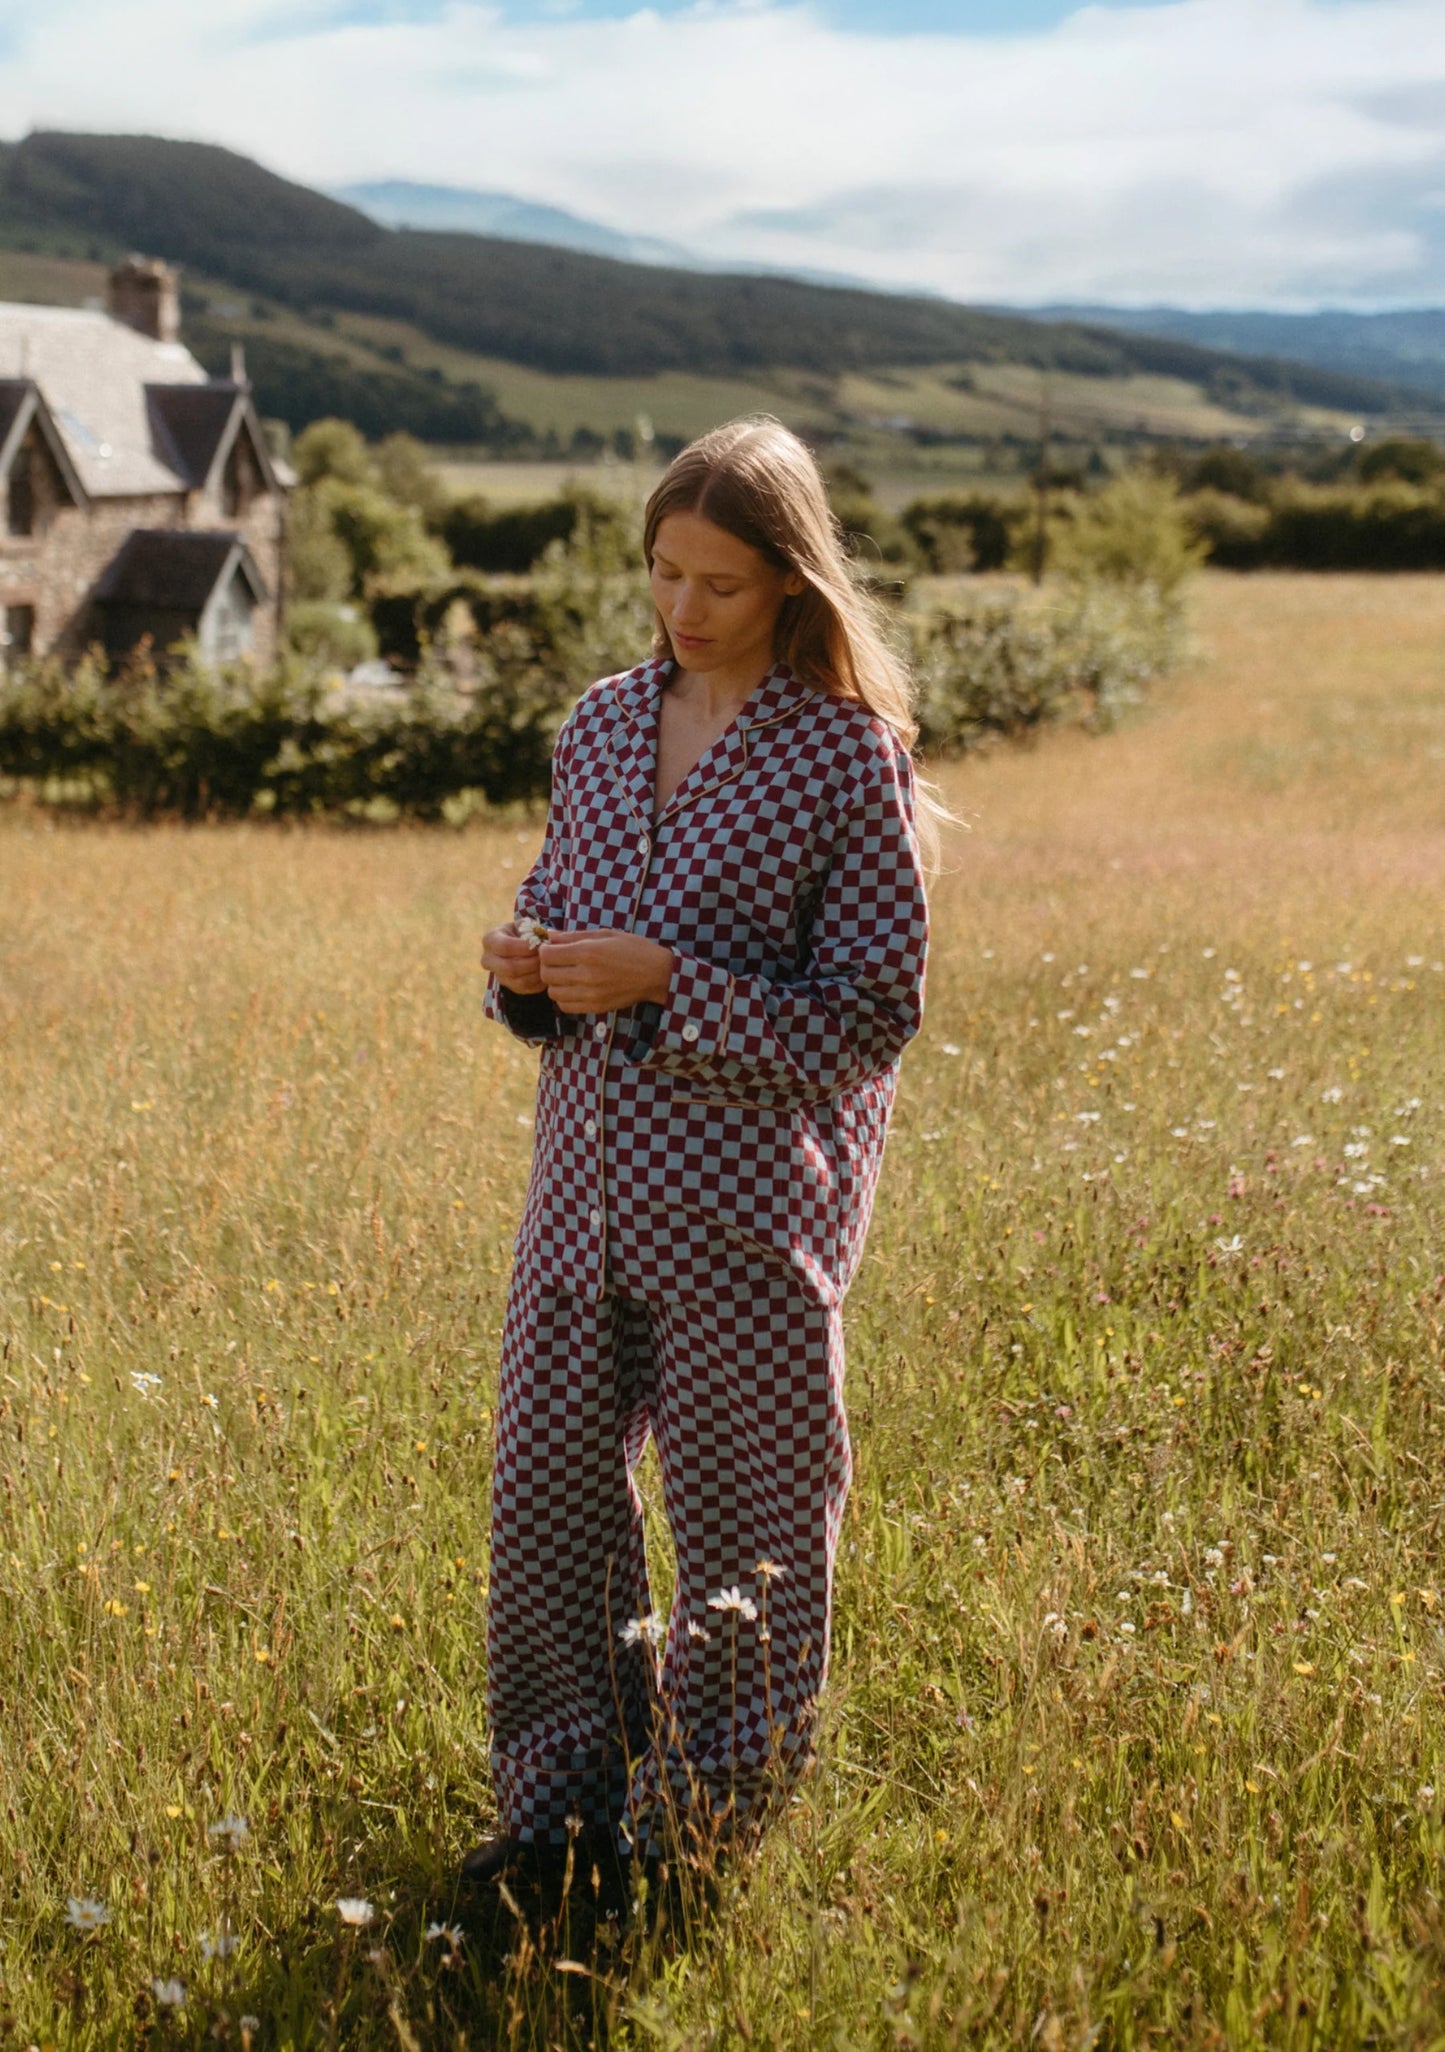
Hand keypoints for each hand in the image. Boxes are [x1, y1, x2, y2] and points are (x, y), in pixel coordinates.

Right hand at [482, 921, 545, 996]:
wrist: (518, 947)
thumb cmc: (522, 933)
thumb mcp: (524, 925)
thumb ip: (532, 929)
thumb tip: (544, 939)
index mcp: (490, 940)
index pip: (505, 946)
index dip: (524, 947)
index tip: (540, 944)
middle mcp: (488, 960)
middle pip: (510, 967)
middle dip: (531, 962)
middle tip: (545, 956)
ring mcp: (498, 975)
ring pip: (518, 981)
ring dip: (537, 973)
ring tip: (547, 964)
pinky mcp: (509, 987)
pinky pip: (525, 989)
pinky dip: (538, 982)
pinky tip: (545, 972)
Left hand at [538, 930, 674, 1014]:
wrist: (656, 973)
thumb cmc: (633, 949)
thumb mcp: (604, 934)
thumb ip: (574, 936)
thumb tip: (550, 935)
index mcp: (587, 952)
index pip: (547, 954)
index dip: (545, 950)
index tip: (553, 948)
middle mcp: (586, 974)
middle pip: (546, 974)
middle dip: (547, 966)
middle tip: (558, 962)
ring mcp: (590, 994)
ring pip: (553, 992)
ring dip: (555, 983)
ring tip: (566, 976)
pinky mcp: (595, 1007)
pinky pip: (565, 1006)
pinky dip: (564, 998)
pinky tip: (574, 989)